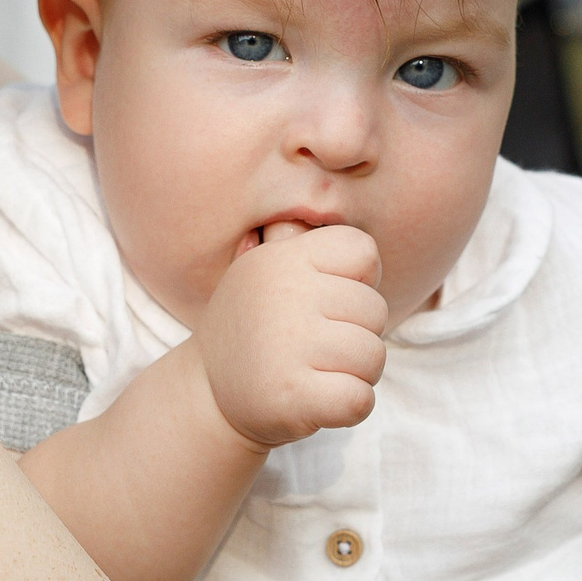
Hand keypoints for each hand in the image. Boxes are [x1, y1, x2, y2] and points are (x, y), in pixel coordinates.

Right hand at [194, 222, 385, 448]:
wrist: (206, 394)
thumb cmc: (257, 328)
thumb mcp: (266, 271)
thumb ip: (299, 240)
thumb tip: (331, 173)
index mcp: (283, 257)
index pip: (364, 251)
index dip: (359, 280)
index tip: (329, 301)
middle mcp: (284, 294)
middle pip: (375, 309)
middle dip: (358, 335)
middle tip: (316, 347)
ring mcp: (288, 346)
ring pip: (373, 356)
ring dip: (355, 373)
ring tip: (316, 372)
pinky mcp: (292, 396)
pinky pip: (360, 399)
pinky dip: (350, 407)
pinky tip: (318, 400)